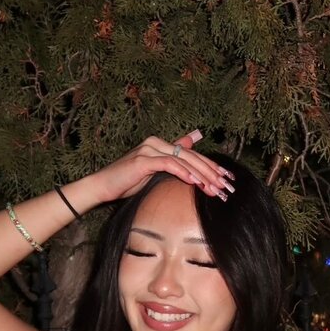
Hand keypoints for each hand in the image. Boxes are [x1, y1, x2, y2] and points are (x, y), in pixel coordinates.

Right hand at [88, 131, 235, 205]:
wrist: (102, 187)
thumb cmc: (126, 183)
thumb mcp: (153, 175)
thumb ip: (171, 166)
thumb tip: (188, 159)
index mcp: (161, 145)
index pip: (193, 155)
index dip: (211, 166)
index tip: (227, 179)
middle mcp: (156, 143)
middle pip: (192, 156)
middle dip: (211, 172)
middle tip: (226, 185)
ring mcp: (149, 149)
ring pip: (183, 159)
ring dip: (201, 174)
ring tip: (215, 187)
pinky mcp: (142, 160)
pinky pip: (168, 164)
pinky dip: (182, 172)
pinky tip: (195, 181)